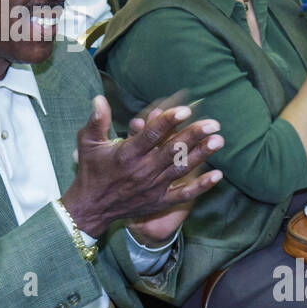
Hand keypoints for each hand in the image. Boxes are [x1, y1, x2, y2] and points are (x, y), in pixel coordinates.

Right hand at [59, 96, 223, 238]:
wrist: (90, 209)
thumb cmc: (90, 171)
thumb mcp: (87, 143)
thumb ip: (96, 121)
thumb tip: (99, 98)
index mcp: (126, 155)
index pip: (150, 135)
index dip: (168, 122)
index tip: (184, 110)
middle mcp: (142, 171)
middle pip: (172, 150)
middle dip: (194, 135)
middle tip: (213, 123)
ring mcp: (153, 187)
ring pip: (181, 169)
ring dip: (202, 155)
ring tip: (218, 141)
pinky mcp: (159, 201)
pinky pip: (183, 194)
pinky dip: (201, 186)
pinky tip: (217, 175)